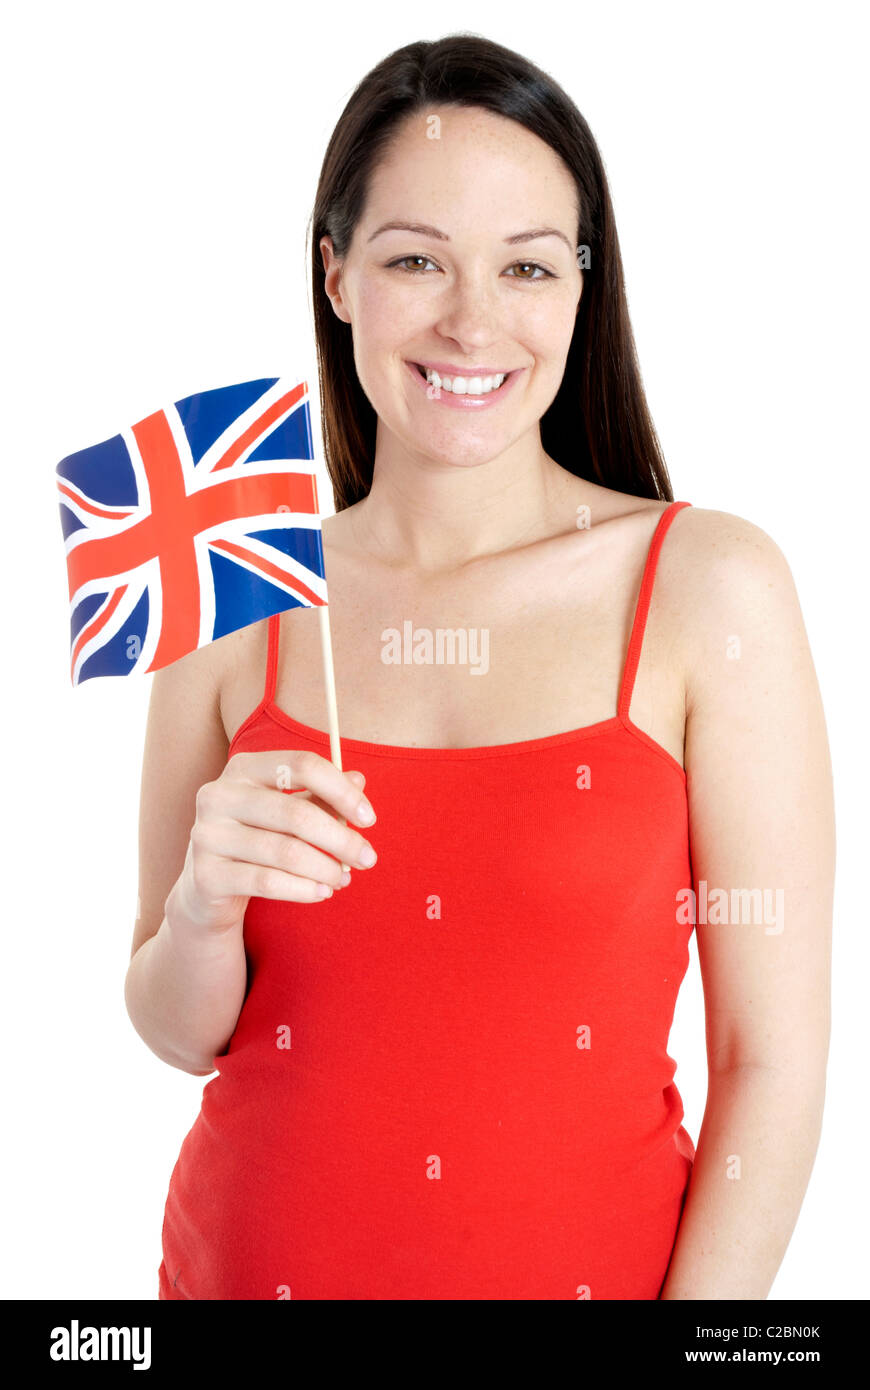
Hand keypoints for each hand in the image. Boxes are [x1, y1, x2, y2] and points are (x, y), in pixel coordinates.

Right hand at [168, 749, 376, 934]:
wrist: (207, 886)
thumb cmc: (257, 838)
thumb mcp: (288, 813)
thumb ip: (320, 796)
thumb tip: (359, 779)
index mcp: (243, 768)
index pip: (301, 766)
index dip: (341, 791)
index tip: (369, 818)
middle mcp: (219, 795)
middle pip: (296, 813)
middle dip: (341, 839)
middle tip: (368, 858)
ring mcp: (207, 835)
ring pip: (285, 852)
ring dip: (325, 868)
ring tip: (343, 878)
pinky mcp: (206, 874)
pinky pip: (267, 882)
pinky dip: (303, 889)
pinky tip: (322, 892)